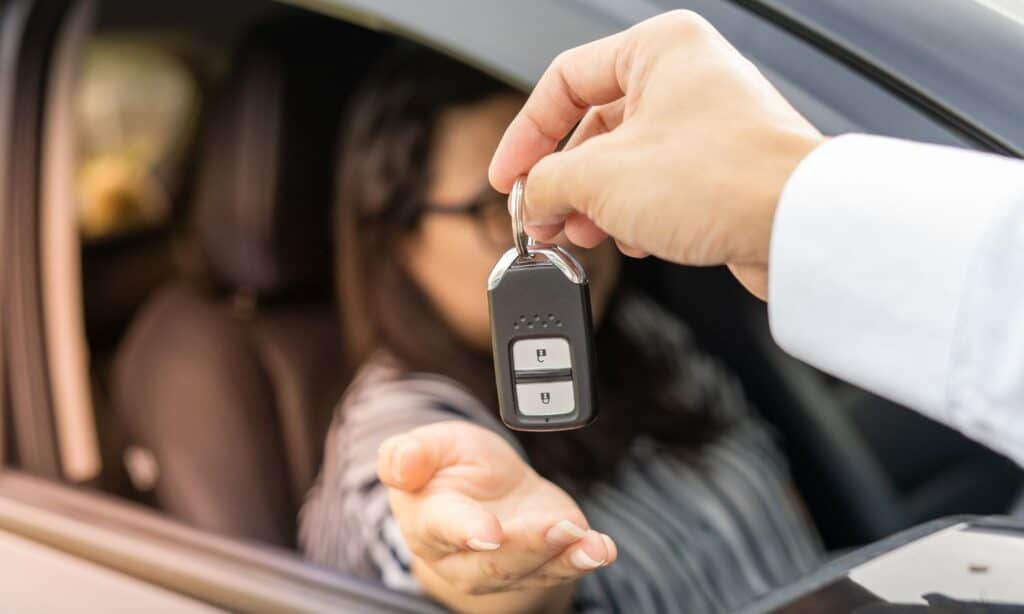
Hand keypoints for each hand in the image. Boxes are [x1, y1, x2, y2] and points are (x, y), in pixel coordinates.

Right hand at [378, 421, 615, 612]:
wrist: (486, 489)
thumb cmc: (452, 465)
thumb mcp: (433, 444)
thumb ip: (410, 452)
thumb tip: (402, 462)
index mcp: (429, 521)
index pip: (444, 528)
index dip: (467, 531)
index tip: (490, 533)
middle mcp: (464, 556)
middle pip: (494, 562)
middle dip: (528, 546)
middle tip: (558, 527)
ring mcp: (504, 566)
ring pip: (531, 569)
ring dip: (563, 555)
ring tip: (587, 540)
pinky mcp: (541, 563)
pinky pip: (562, 568)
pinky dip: (584, 559)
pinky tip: (601, 548)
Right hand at [489, 10, 824, 298]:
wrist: (798, 228)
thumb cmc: (723, 178)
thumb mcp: (601, 178)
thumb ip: (547, 182)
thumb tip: (529, 198)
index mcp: (659, 48)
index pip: (564, 82)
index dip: (525, 135)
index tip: (509, 177)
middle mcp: (687, 76)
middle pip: (595, 126)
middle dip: (564, 181)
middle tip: (542, 217)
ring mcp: (708, 123)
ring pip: (626, 160)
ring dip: (595, 204)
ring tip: (581, 234)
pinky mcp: (723, 168)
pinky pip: (659, 184)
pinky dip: (635, 213)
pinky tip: (633, 239)